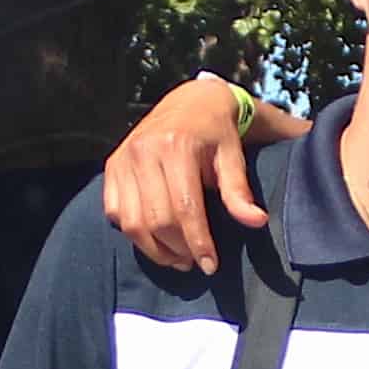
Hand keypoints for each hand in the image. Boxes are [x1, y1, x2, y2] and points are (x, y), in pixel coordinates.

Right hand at [98, 75, 277, 275]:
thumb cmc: (216, 132)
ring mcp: (123, 159)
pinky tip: (155, 239)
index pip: (184, 208)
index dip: (197, 242)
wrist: (188, 101)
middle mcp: (143, 151)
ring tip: (177, 258)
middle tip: (195, 262)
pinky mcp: (112, 167)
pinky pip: (115, 212)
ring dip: (154, 249)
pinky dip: (133, 232)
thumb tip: (256, 221)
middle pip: (156, 220)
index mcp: (175, 146)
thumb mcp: (232, 155)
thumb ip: (238, 190)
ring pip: (132, 222)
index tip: (210, 266)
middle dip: (177, 250)